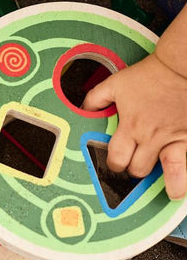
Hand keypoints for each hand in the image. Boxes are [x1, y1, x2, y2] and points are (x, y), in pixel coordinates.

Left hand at [82, 53, 186, 199]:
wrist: (181, 67)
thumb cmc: (149, 75)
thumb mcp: (115, 84)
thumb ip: (96, 99)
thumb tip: (83, 110)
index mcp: (130, 126)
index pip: (116, 158)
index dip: (113, 164)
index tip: (115, 164)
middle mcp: (152, 137)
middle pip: (139, 169)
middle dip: (134, 171)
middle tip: (135, 168)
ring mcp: (174, 138)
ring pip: (172, 172)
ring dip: (171, 184)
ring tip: (172, 192)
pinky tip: (186, 181)